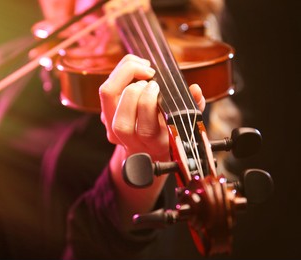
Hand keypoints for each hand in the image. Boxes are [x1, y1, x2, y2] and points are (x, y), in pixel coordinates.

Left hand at [99, 54, 204, 225]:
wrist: (145, 152)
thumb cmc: (167, 134)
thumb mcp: (184, 126)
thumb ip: (194, 109)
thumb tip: (195, 90)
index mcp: (153, 145)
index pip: (145, 129)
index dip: (148, 104)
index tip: (159, 88)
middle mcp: (129, 140)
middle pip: (121, 120)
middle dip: (135, 92)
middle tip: (151, 81)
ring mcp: (112, 128)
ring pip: (107, 97)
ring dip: (123, 75)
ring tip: (142, 67)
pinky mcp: (105, 116)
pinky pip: (105, 90)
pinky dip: (119, 73)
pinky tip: (135, 68)